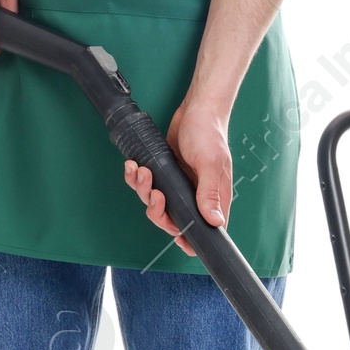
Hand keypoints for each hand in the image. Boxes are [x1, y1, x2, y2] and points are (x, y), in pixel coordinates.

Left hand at [123, 98, 232, 255]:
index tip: (176, 237)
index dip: (188, 238)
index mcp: (213, 199)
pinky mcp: (164, 175)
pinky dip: (137, 179)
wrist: (196, 110)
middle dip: (158, 211)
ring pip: (155, 204)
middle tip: (155, 193)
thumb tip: (215, 222)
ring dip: (144, 191)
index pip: (204, 230)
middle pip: (171, 221)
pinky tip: (134, 166)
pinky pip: (146, 186)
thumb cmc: (210, 134)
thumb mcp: (210, 164)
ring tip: (142, 171)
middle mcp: (195, 196)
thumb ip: (210, 194)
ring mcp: (178, 186)